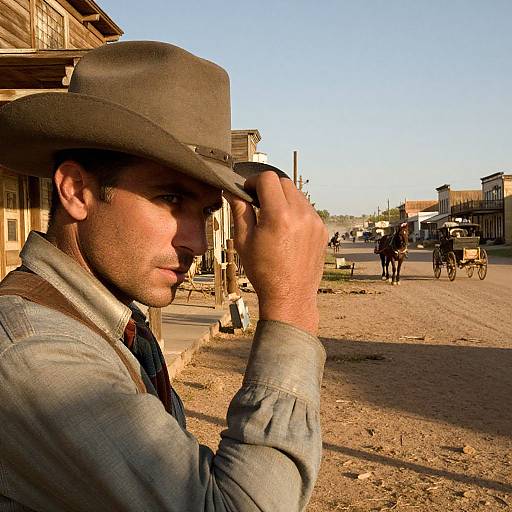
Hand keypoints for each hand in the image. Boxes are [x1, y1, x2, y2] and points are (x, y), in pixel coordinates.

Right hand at [225, 172, 327, 334]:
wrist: (290, 296)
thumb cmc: (264, 272)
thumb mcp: (243, 242)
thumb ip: (239, 211)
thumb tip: (233, 192)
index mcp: (278, 216)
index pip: (268, 178)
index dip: (253, 181)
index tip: (247, 191)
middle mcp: (300, 214)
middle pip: (284, 182)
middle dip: (269, 188)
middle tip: (257, 203)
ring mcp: (314, 222)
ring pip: (297, 195)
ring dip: (283, 198)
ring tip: (272, 218)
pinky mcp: (322, 230)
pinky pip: (307, 210)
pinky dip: (295, 211)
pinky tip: (286, 229)